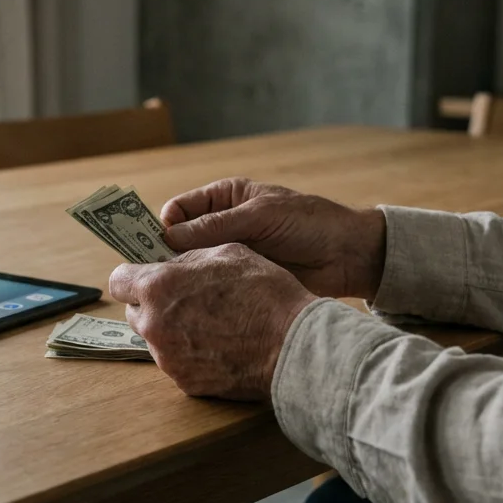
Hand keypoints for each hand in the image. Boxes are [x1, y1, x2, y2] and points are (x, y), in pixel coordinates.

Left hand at [109, 243, 316, 400]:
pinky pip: (177, 363)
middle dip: (153, 305)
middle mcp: (154, 325)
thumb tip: (171, 263)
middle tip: (185, 299)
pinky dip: (190, 354)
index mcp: (158, 287)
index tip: (146, 277)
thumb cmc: (264, 293)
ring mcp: (168, 358)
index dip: (133, 277)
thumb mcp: (227, 252)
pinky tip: (219, 346)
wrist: (291, 346)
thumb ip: (189, 257)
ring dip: (172, 330)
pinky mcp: (185, 383)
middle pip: (135, 313)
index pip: (118, 281)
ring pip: (156, 339)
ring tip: (209, 324)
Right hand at [162, 178, 386, 300]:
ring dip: (184, 277)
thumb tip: (169, 237)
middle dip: (168, 255)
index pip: (179, 210)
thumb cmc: (309, 222)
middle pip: (180, 240)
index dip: (164, 226)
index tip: (154, 246)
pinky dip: (203, 293)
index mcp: (223, 199)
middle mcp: (221, 225)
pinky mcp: (240, 280)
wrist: (348, 255)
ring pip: (193, 266)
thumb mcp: (261, 216)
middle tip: (156, 274)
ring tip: (174, 292)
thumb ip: (216, 226)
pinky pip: (213, 286)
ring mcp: (230, 255)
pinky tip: (196, 304)